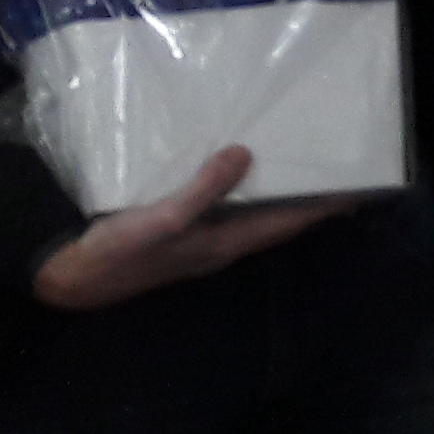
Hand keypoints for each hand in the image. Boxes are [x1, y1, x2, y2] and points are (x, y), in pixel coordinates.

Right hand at [31, 146, 344, 310]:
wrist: (73, 278)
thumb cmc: (123, 252)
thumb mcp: (165, 218)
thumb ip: (205, 189)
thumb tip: (244, 154)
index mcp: (228, 242)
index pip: (289, 221)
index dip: (324, 206)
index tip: (360, 187)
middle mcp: (223, 242)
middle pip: (276, 216)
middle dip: (306, 196)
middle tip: (333, 165)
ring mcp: (201, 238)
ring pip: (250, 211)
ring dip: (274, 189)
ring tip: (295, 159)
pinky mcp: (179, 229)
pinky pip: (221, 205)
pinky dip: (236, 187)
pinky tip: (232, 167)